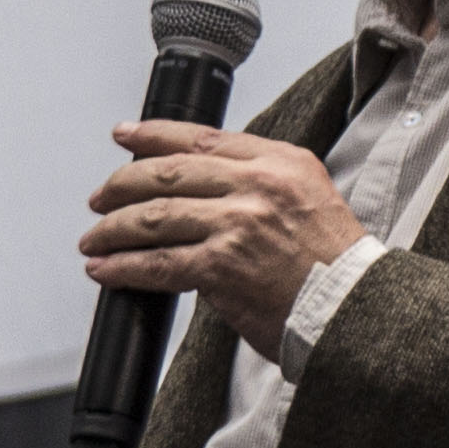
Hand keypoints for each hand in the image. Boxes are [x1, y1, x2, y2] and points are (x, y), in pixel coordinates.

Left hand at [85, 125, 362, 355]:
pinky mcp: (223, 267)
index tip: (125, 136)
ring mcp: (238, 225)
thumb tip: (198, 187)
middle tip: (100, 199)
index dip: (153, 135)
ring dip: (113, 229)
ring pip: (154, 217)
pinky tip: (105, 270)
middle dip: (121, 185)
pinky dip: (123, 267)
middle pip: (168, 173)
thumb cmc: (333, 266)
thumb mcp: (308, 198)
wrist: (355, 312)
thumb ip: (258, 183)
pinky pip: (158, 264)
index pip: (202, 137)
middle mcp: (258, 186)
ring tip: (93, 240)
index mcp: (280, 163)